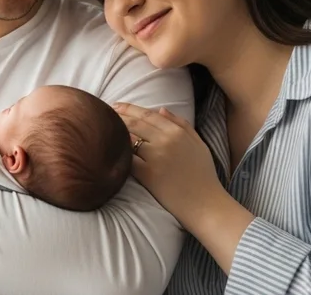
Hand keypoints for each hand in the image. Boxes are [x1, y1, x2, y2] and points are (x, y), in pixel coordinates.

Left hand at [114, 103, 222, 226]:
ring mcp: (156, 157)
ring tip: (104, 129)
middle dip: (118, 116)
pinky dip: (120, 153)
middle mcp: (166, 141)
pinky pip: (128, 159)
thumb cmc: (203, 175)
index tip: (116, 106)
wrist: (205, 204)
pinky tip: (111, 150)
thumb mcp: (198, 144)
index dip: (129, 108)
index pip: (147, 114)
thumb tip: (160, 109)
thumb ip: (182, 124)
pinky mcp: (148, 175)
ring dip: (116, 133)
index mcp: (178, 132)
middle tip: (105, 114)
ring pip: (129, 139)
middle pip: (135, 124)